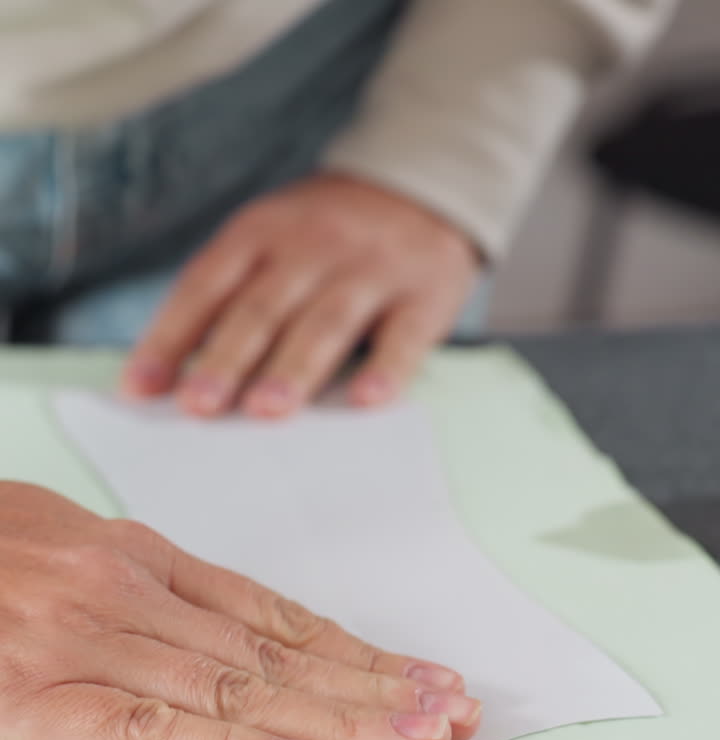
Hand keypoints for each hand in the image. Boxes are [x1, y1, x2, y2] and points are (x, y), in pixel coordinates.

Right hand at [0, 484, 479, 739]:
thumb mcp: (60, 547)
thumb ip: (142, 588)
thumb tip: (234, 639)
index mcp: (134, 560)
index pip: (275, 614)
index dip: (360, 652)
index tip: (432, 680)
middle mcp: (122, 592)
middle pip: (275, 652)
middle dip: (375, 689)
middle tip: (457, 718)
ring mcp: (77, 641)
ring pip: (232, 684)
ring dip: (335, 716)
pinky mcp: (26, 696)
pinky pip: (140, 725)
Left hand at [123, 174, 478, 418]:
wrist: (424, 185)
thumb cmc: (326, 238)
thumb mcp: (269, 242)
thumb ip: (228, 298)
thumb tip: (173, 380)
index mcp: (260, 232)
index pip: (205, 285)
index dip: (171, 336)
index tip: (141, 388)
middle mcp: (312, 246)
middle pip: (262, 307)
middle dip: (227, 358)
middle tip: (201, 406)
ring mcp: (370, 268)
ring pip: (325, 322)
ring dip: (294, 368)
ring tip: (267, 410)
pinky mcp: (424, 294)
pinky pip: (403, 336)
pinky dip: (386, 368)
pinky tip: (368, 399)